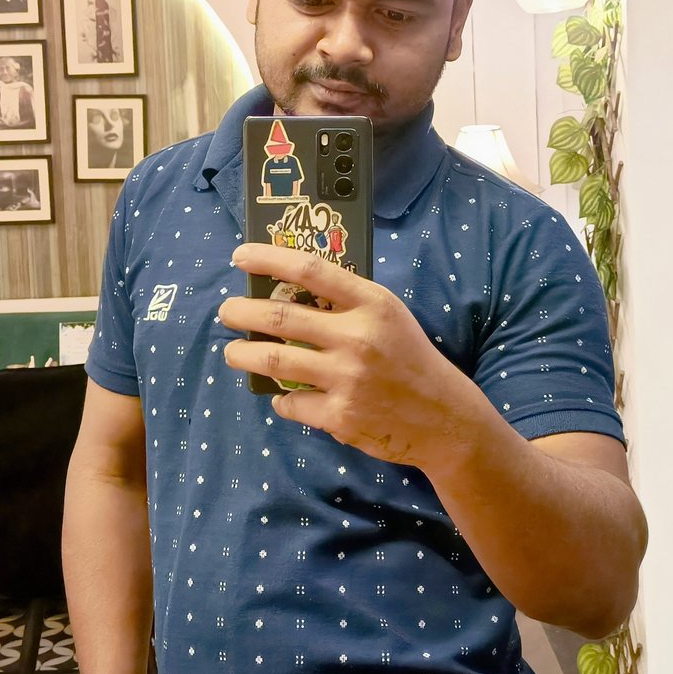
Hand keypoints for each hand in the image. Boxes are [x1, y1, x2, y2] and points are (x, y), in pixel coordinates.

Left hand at [219, 243, 477, 467]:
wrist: (444, 417)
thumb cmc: (410, 358)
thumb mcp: (388, 316)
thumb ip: (346, 302)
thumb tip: (286, 291)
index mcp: (371, 303)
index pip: (309, 270)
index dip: (268, 259)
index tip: (240, 256)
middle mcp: (357, 337)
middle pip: (278, 318)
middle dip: (241, 313)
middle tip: (227, 312)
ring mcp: (347, 378)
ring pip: (274, 362)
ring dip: (243, 356)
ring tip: (233, 354)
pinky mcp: (339, 415)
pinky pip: (291, 403)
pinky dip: (281, 399)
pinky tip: (283, 395)